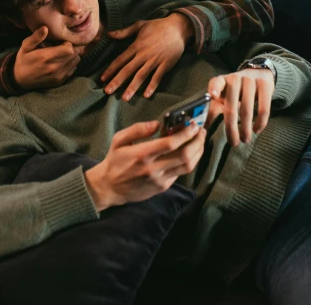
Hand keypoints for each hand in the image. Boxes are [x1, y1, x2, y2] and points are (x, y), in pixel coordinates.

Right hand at [13, 26, 83, 89]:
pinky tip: (62, 61)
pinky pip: (73, 69)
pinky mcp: (60, 81)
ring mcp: (59, 76)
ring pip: (76, 61)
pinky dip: (71, 63)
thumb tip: (45, 28)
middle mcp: (55, 67)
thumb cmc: (23, 60)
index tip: (61, 41)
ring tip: (63, 53)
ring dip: (72, 55)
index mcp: (46, 57)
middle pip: (75, 54)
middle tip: (63, 46)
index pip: (69, 49)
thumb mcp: (25, 46)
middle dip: (72, 47)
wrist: (20, 80)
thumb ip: (36, 37)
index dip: (68, 43)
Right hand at [85, 119, 205, 210]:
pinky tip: (190, 152)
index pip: (170, 144)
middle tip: (201, 131)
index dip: (185, 134)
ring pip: (187, 167)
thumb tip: (157, 123)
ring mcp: (159, 180)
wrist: (109, 188)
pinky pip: (180, 173)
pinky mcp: (162, 187)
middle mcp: (153, 168)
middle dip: (197, 142)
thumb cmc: (114, 161)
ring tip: (200, 140)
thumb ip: (138, 129)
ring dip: (198, 152)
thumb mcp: (119, 139)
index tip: (194, 125)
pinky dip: (189, 162)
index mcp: (142, 154)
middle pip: (184, 156)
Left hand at [100, 14, 192, 100]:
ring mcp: (155, 60)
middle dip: (117, 81)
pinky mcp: (165, 65)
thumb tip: (109, 34)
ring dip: (132, 87)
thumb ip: (124, 32)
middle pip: (128, 69)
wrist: (178, 28)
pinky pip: (157, 77)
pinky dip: (152, 86)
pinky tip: (146, 95)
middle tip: (107, 91)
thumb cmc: (158, 26)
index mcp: (136, 45)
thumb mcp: (140, 25)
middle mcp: (144, 54)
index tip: (102, 79)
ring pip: (141, 76)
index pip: (121, 59)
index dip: (111, 69)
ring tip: (124, 98)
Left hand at [205, 68, 274, 145]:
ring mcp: (250, 81)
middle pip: (231, 106)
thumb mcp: (222, 97)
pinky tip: (257, 130)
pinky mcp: (265, 85)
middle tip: (233, 143)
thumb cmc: (235, 90)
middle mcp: (235, 78)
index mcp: (222, 80)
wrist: (258, 73)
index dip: (214, 89)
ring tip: (245, 139)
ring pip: (247, 109)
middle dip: (231, 128)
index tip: (213, 97)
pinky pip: (263, 108)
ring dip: (245, 128)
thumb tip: (201, 129)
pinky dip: (260, 122)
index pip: (216, 83)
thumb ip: (211, 111)